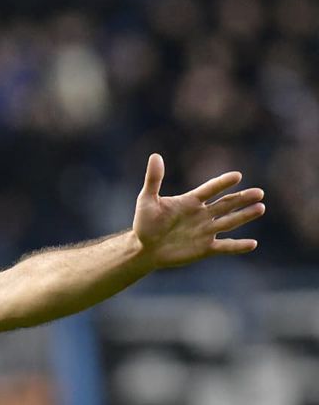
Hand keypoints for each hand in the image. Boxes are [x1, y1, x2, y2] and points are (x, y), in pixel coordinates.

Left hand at [132, 154, 264, 268]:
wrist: (144, 248)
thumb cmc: (144, 223)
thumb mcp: (147, 200)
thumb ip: (154, 180)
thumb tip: (155, 156)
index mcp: (191, 201)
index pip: (210, 189)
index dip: (222, 183)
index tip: (236, 176)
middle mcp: (202, 214)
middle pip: (226, 204)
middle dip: (242, 198)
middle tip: (259, 193)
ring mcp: (206, 231)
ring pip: (229, 222)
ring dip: (244, 216)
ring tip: (260, 208)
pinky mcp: (205, 248)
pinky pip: (225, 247)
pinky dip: (238, 246)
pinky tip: (252, 244)